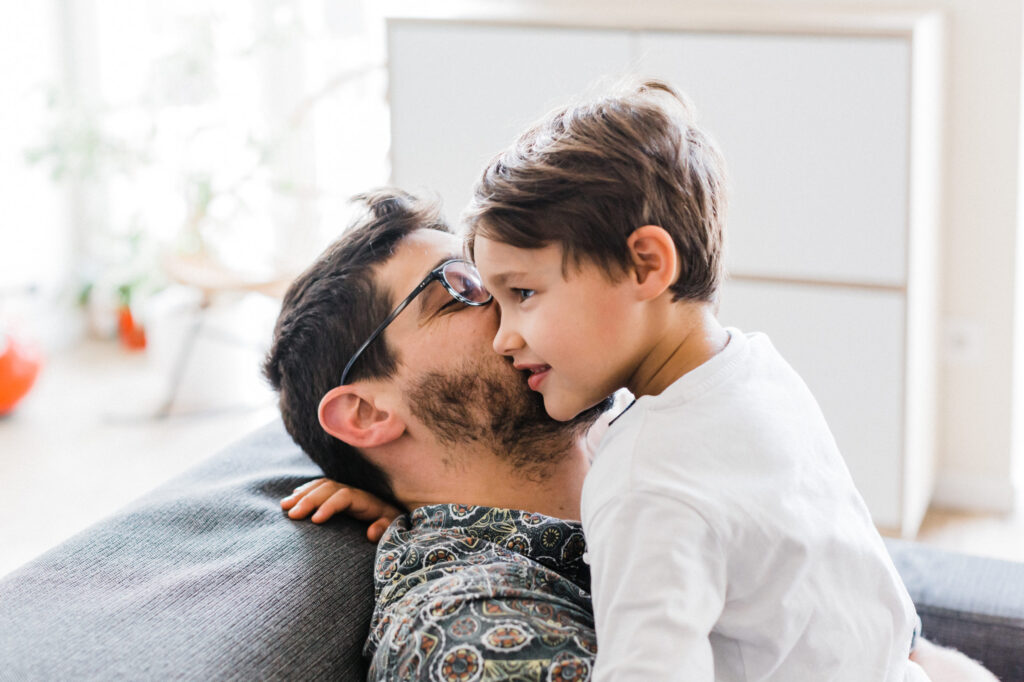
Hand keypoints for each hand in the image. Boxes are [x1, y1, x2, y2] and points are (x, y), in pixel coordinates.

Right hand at [281, 478, 401, 541]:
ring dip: (302, 494)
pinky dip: (304, 492)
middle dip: (309, 500)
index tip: (315, 520)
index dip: (329, 505)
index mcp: (366, 500)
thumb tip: (371, 532)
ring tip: (284, 506)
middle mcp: (354, 493)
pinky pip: (319, 488)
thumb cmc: (392, 525)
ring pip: (321, 487)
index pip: (344, 496)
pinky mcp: (338, 496)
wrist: (395, 516)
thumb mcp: (394, 527)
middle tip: (291, 514)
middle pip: (328, 489)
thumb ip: (385, 529)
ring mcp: (345, 493)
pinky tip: (292, 499)